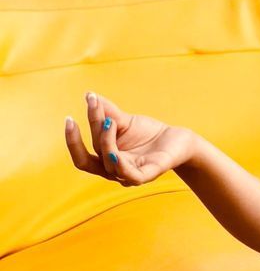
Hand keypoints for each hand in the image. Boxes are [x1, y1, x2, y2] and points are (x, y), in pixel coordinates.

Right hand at [65, 91, 194, 186]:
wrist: (178, 140)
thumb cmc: (148, 134)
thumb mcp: (124, 121)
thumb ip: (107, 113)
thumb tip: (89, 95)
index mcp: (104, 159)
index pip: (82, 153)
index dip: (73, 138)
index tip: (69, 117)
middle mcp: (112, 170)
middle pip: (87, 161)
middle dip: (77, 141)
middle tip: (73, 119)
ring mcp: (129, 175)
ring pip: (108, 164)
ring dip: (105, 141)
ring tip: (109, 121)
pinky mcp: (147, 175)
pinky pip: (130, 175)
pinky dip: (120, 165)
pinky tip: (115, 152)